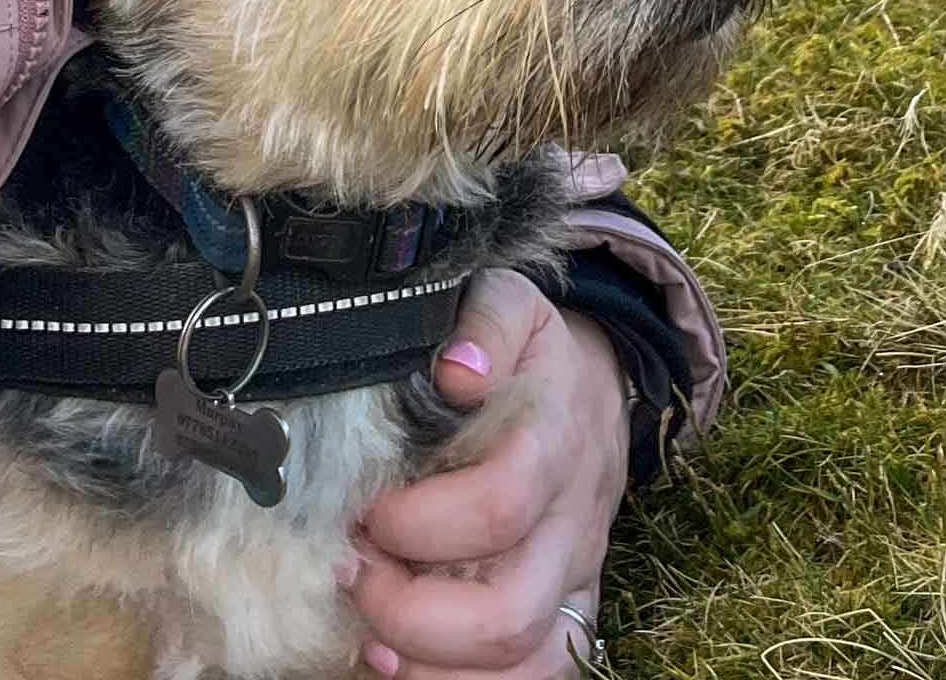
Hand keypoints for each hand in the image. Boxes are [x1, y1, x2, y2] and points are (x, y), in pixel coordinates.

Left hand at [341, 268, 627, 676]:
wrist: (594, 387)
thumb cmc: (529, 350)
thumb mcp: (510, 303)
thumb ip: (483, 322)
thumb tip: (455, 368)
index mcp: (555, 443)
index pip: (498, 507)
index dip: (418, 523)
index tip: (361, 508)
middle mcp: (571, 523)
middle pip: (507, 612)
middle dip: (409, 609)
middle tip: (352, 569)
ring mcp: (573, 575)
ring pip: (524, 660)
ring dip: (432, 663)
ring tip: (370, 629)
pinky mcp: (568, 609)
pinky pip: (540, 674)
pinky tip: (401, 662)